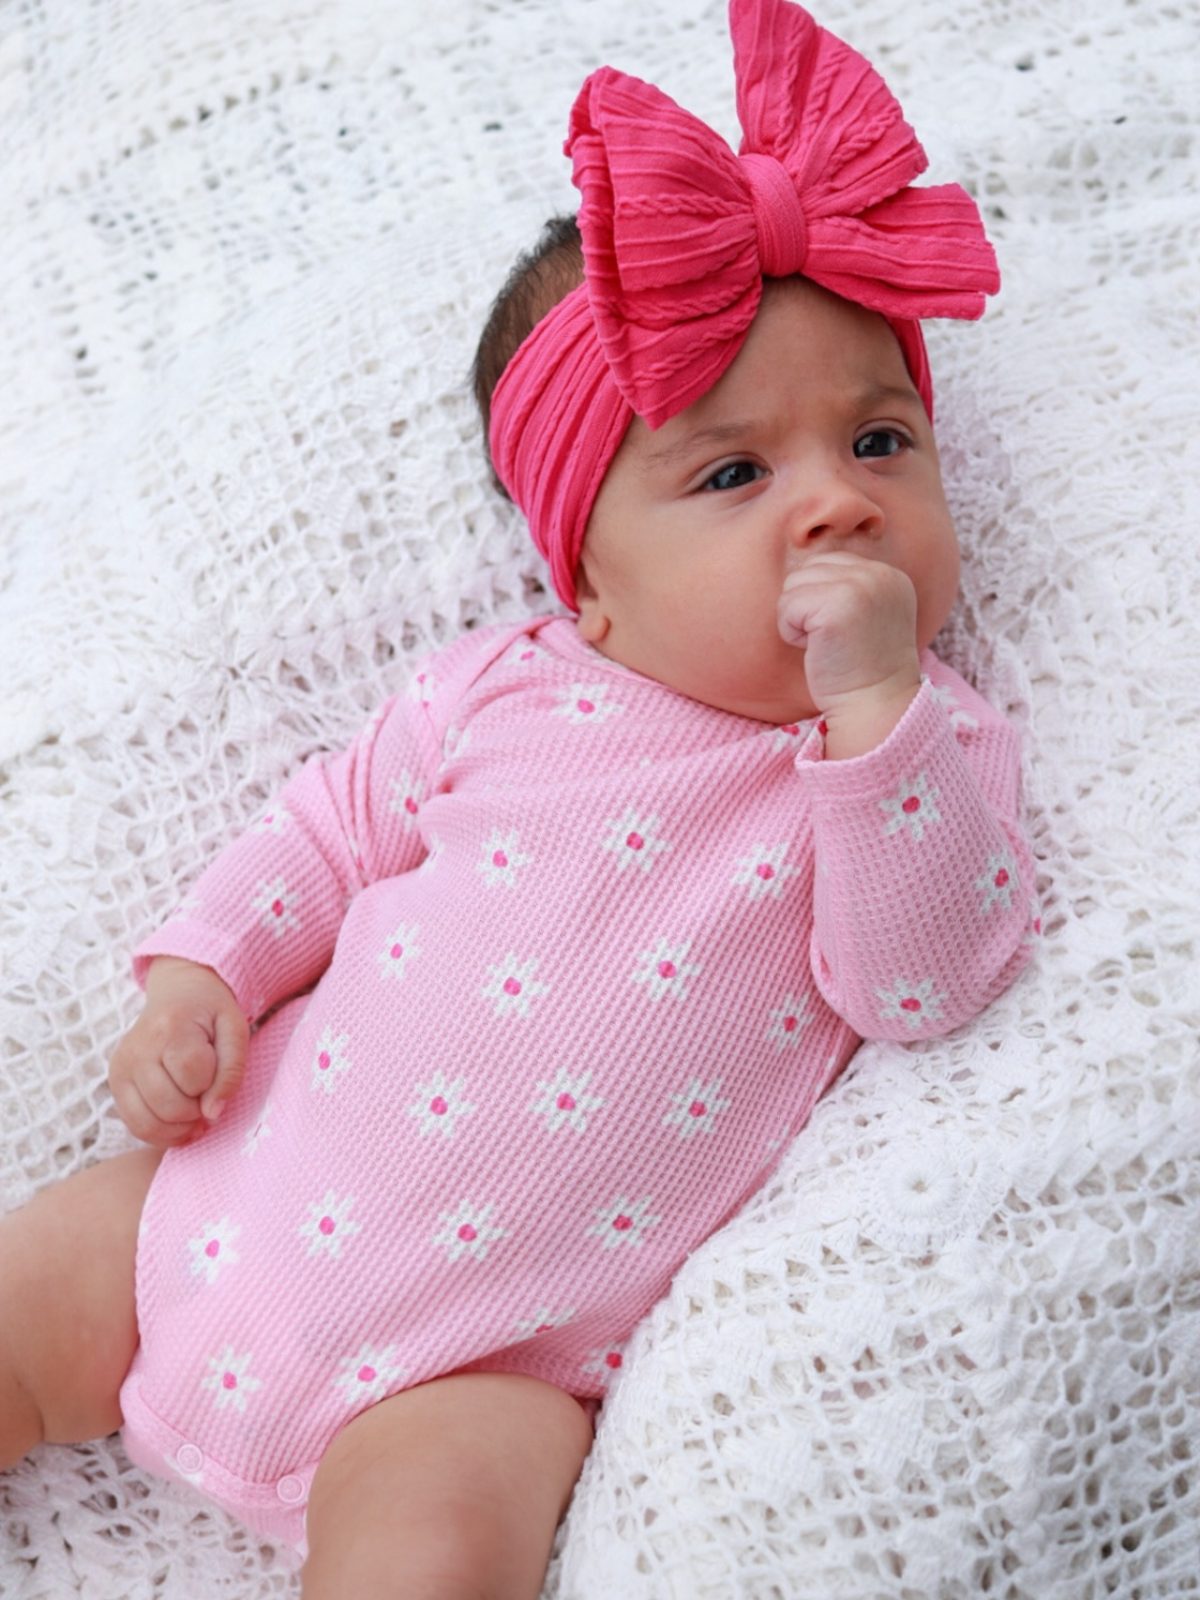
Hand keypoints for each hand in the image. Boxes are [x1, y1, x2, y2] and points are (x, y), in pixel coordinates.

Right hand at [108, 957, 247, 1146]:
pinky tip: (180, 1122)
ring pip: (149, 1123)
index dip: (212, 1085)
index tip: (217, 1074)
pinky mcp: (115, 1084)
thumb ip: (231, 1070)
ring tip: (196, 1112)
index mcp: (169, 1028)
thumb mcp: (235, 1029)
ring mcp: (121, 1068)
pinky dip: (161, 1134)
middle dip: (197, 1111)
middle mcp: (137, 1049)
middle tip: (209, 1097)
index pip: (193, 1077)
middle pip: (169, 1105)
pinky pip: (135, 1126)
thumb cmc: (211, 1013)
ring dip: (180, 1128)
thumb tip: (212, 1113)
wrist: (177, 995)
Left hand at [778, 551, 921, 757]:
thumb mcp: (869, 615)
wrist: (874, 706)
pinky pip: (786, 606)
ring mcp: (859, 586)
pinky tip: (817, 651)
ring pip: (793, 585)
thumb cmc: (862, 670)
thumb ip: (849, 586)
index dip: (821, 599)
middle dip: (807, 606)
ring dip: (798, 619)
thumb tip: (804, 569)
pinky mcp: (834, 606)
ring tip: (826, 645)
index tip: (842, 632)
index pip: (829, 561)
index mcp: (890, 574)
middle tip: (832, 640)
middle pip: (808, 569)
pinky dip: (791, 633)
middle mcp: (879, 574)